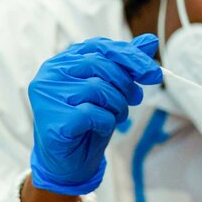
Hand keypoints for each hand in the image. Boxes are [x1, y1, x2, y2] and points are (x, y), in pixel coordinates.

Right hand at [28, 34, 162, 194]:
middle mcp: (51, 72)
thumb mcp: (112, 89)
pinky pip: (92, 113)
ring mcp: (48, 95)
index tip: (154, 73)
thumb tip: (150, 40)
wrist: (70, 161)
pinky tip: (101, 127)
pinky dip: (106, 121)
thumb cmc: (89, 121)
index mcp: (65, 59)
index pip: (101, 46)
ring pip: (98, 89)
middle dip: (126, 84)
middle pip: (100, 64)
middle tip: (136, 99)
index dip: (130, 57)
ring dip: (117, 106)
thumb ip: (126, 64)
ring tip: (116, 116)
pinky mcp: (53, 119)